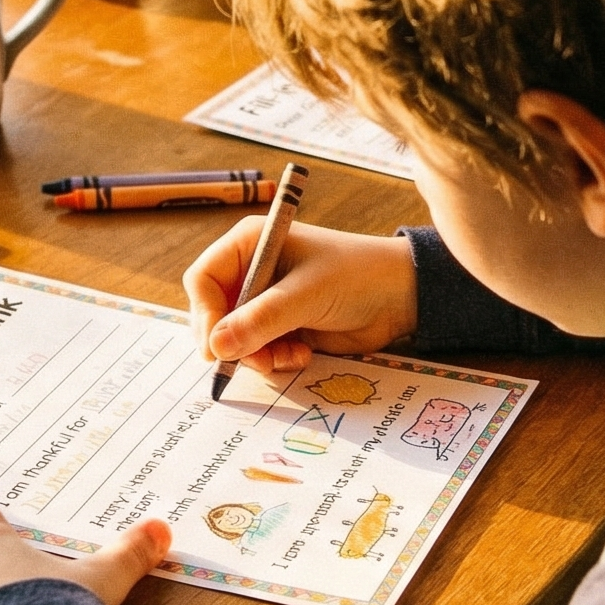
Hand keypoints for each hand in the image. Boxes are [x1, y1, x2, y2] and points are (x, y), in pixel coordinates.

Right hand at [183, 219, 417, 372]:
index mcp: (250, 244)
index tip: (216, 346)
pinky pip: (259, 351)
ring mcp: (266, 300)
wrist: (400, 297)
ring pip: (235, 339)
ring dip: (257, 355)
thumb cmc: (355, 276)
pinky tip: (302, 355)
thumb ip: (261, 320)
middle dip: (233, 341)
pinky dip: (275, 359)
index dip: (205, 314)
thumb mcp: (306, 295)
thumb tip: (217, 345)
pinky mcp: (282, 326)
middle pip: (214, 314)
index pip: (203, 280)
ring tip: (288, 356)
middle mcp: (252, 270)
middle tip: (257, 360)